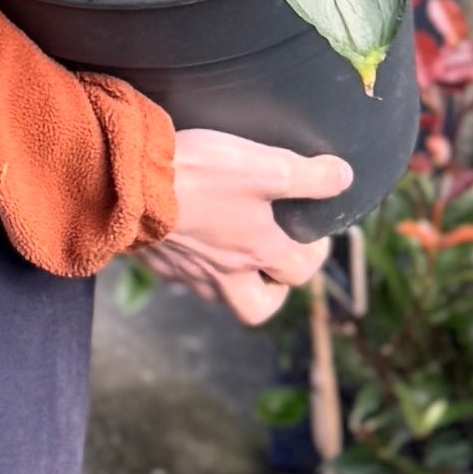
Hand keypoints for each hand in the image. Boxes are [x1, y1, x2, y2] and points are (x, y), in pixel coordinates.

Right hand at [145, 129, 350, 321]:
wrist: (128, 180)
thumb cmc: (198, 175)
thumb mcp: (264, 166)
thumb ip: (308, 175)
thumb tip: (344, 177)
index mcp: (257, 251)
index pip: (300, 272)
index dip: (315, 256)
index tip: (316, 237)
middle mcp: (224, 272)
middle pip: (256, 307)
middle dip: (271, 292)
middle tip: (271, 265)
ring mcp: (186, 270)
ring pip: (215, 293)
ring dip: (229, 280)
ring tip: (229, 250)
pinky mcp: (154, 257)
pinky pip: (177, 273)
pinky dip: (188, 263)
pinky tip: (185, 236)